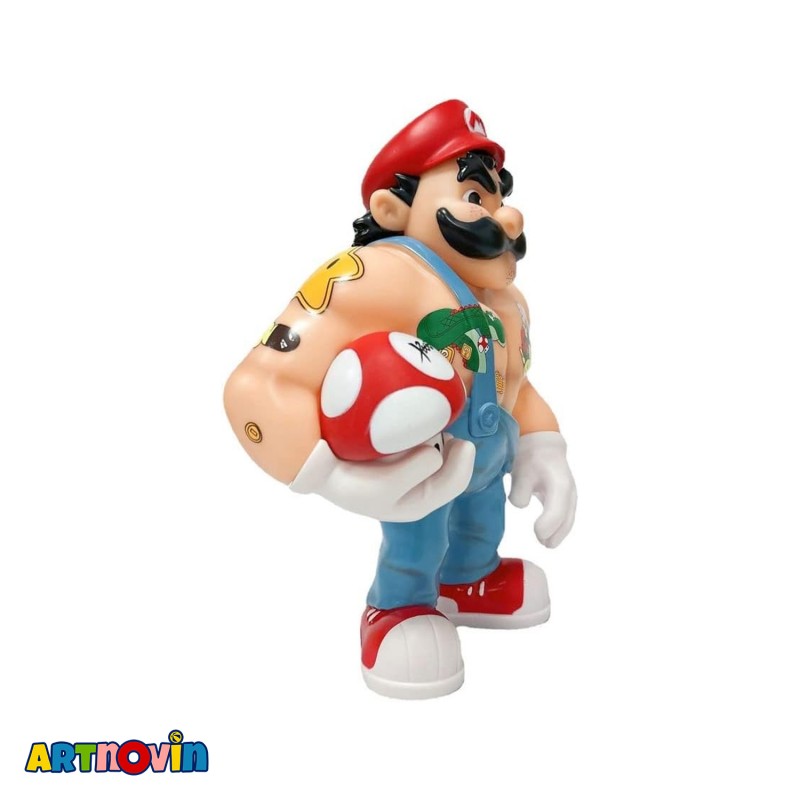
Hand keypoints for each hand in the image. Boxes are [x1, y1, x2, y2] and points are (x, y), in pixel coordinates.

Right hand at [290, 436, 475, 522]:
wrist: (318, 469)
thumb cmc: (352, 483)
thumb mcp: (386, 487)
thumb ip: (416, 470)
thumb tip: (435, 450)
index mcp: (420, 502)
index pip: (456, 482)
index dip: (464, 462)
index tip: (460, 441)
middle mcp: (419, 484)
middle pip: (450, 460)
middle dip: (449, 444)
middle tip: (438, 424)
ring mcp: (409, 463)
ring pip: (438, 443)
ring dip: (435, 431)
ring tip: (423, 418)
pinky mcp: (398, 446)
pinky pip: (420, 433)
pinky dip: (421, 424)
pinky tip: (413, 413)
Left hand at [508, 431, 576, 547]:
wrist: (543, 446)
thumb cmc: (531, 458)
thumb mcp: (520, 473)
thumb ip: (520, 492)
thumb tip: (521, 506)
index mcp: (559, 484)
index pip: (557, 512)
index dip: (547, 526)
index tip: (536, 533)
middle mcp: (569, 491)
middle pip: (566, 519)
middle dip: (555, 534)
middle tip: (542, 543)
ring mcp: (571, 495)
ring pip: (569, 519)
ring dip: (559, 533)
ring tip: (546, 543)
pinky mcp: (568, 498)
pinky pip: (567, 516)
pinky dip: (560, 527)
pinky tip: (549, 535)